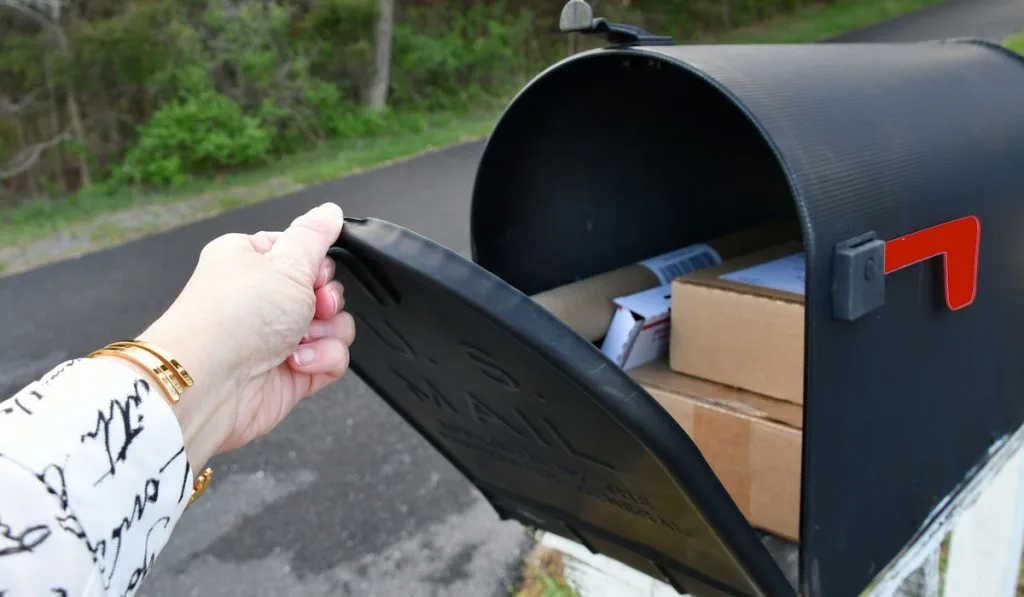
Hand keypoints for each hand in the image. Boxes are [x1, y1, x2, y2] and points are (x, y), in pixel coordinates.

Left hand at [135, 202, 354, 474]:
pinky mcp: (292, 371)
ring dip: (326, 332)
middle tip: (309, 305)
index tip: (315, 274)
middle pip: (325, 291)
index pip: (304, 253)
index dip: (318, 264)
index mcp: (252, 261)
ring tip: (299, 339)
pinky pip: (331, 358)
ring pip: (335, 326)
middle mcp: (263, 298)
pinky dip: (321, 360)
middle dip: (326, 300)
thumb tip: (330, 211)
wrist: (209, 383)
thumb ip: (315, 235)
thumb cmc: (231, 317)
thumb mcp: (285, 261)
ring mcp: (278, 336)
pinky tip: (296, 362)